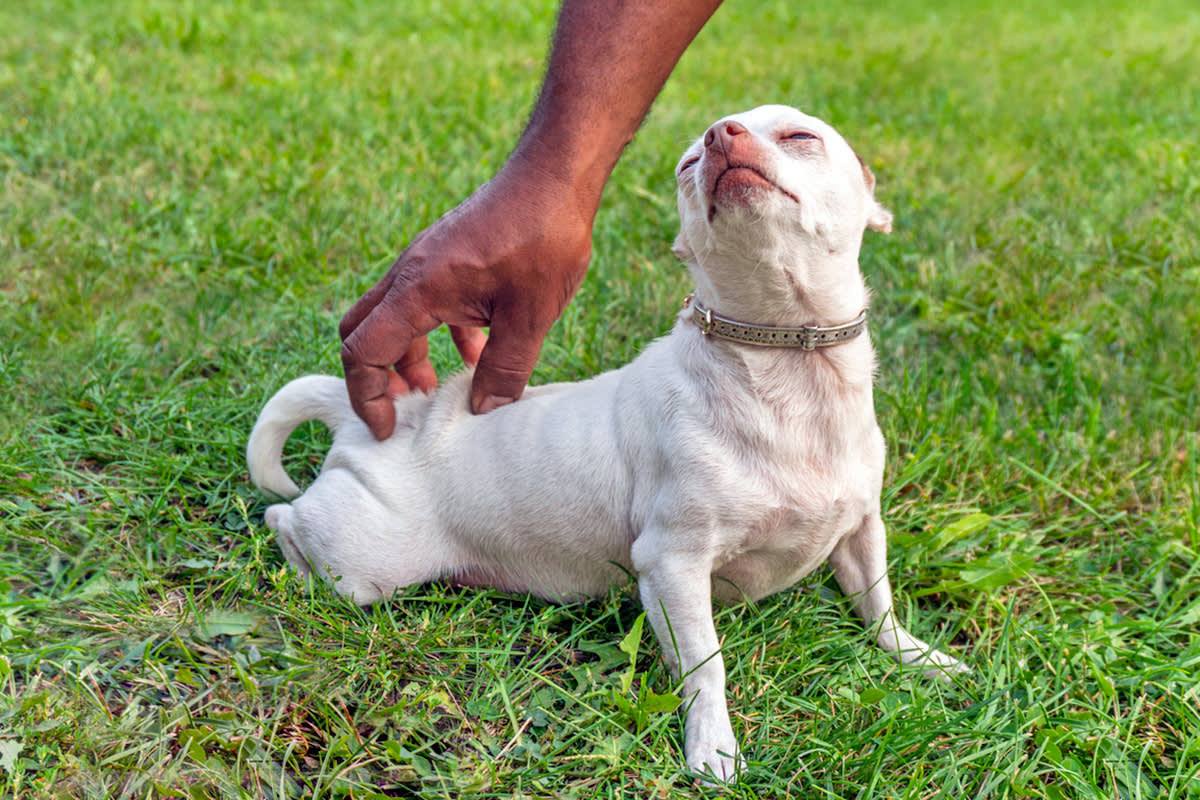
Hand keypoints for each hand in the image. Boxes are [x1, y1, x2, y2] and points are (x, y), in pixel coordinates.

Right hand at [339, 153, 593, 438]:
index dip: (367, 397)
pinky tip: (475, 352)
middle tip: (405, 410)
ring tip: (437, 389)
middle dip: (376, 377)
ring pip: (394, 318)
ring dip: (407, 357)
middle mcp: (410, 274)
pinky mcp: (448, 257)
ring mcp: (427, 262)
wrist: (556, 176)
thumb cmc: (543, 238)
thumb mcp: (529, 318)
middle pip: (363, 332)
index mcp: (418, 290)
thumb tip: (485, 411)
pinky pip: (425, 302)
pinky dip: (436, 333)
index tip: (387, 429)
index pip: (363, 352)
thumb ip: (504, 369)